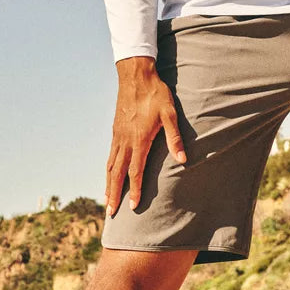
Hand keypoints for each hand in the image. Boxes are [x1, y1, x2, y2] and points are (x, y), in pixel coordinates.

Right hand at [105, 56, 186, 214]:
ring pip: (110, 165)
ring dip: (108, 184)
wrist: (135, 76)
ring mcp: (118, 136)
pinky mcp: (115, 131)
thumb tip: (183, 159)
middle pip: (117, 173)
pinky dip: (108, 169)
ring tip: (107, 200)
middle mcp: (125, 141)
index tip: (133, 206)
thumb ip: (175, 137)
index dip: (134, 190)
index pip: (135, 171)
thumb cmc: (156, 94)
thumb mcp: (170, 114)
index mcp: (139, 139)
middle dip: (114, 194)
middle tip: (111, 212)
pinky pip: (110, 155)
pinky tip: (109, 175)